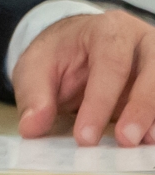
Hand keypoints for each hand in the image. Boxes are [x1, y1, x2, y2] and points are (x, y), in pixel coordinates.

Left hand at [13, 10, 154, 145]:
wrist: (77, 46)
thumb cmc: (59, 56)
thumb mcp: (35, 67)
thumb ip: (34, 95)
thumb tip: (31, 127)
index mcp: (109, 30)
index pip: (110, 64)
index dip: (100, 102)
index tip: (85, 137)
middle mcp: (142, 42)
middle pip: (152, 73)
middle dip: (140, 109)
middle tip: (124, 141)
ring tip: (143, 144)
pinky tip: (150, 140)